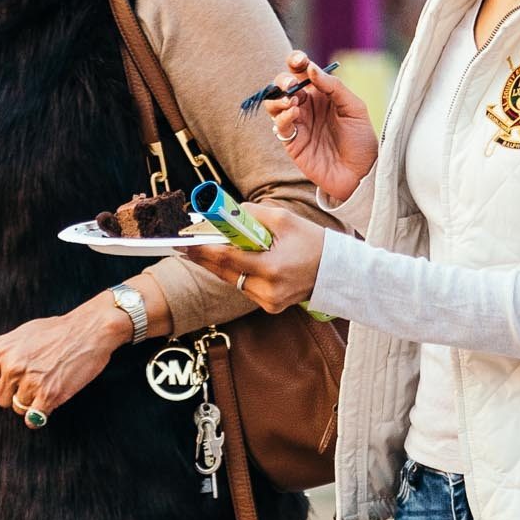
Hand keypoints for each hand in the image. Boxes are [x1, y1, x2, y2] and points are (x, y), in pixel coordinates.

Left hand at [0, 298, 126, 420]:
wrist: (88, 331)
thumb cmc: (55, 331)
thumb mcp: (20, 335)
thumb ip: (1, 354)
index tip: (6, 383)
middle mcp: (11, 366)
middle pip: (1, 400)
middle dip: (15, 394)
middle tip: (33, 380)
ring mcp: (29, 382)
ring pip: (18, 409)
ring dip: (31, 402)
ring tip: (45, 384)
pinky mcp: (48, 395)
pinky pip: (33, 419)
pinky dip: (39, 416)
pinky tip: (48, 401)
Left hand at [179, 201, 325, 312]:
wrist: (336, 271)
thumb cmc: (312, 242)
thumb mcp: (284, 219)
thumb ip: (251, 214)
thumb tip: (225, 212)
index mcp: (273, 268)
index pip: (229, 259)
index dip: (205, 249)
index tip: (187, 242)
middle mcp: (269, 290)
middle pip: (225, 274)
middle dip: (204, 258)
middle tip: (183, 247)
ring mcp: (269, 302)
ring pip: (232, 282)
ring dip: (217, 267)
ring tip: (199, 251)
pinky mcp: (270, 307)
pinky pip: (244, 288)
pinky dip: (235, 275)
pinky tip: (225, 263)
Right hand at [262, 52, 377, 205]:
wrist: (360, 173)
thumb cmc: (361, 140)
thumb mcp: (354, 108)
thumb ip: (334, 86)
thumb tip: (311, 69)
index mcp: (322, 93)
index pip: (302, 71)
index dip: (296, 61)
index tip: (299, 61)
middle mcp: (307, 105)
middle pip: (283, 84)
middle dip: (283, 80)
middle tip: (292, 84)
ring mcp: (298, 123)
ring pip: (274, 103)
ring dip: (278, 98)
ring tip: (292, 101)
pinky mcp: (292, 142)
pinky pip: (279, 124)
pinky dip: (283, 116)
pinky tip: (295, 114)